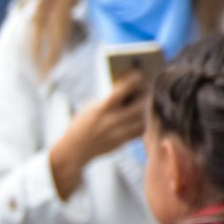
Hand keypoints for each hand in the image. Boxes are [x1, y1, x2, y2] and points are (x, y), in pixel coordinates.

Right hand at [48, 74, 148, 200]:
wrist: (74, 150)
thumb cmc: (83, 123)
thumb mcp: (91, 108)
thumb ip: (109, 99)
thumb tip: (131, 89)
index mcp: (100, 110)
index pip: (120, 92)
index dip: (132, 82)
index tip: (139, 73)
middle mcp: (110, 122)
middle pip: (137, 107)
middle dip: (145, 95)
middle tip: (149, 87)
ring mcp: (116, 134)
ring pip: (142, 119)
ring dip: (147, 109)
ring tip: (149, 100)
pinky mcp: (120, 143)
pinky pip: (139, 131)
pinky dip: (144, 122)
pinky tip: (144, 115)